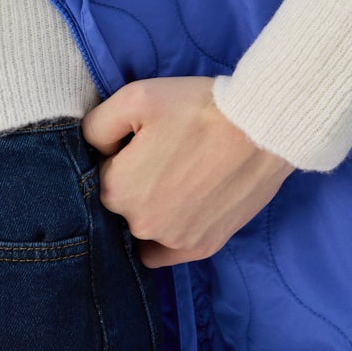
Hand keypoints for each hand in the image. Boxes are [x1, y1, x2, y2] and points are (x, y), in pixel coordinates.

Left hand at [80, 76, 294, 267]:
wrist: (260, 127)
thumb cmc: (195, 108)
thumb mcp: (133, 98)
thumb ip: (96, 126)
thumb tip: (91, 150)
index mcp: (116, 189)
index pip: (99, 174)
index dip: (117, 155)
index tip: (140, 141)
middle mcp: (139, 224)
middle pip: (121, 203)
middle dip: (134, 182)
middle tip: (164, 155)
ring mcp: (173, 240)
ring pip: (143, 227)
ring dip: (151, 209)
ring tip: (178, 178)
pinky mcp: (203, 247)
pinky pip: (165, 252)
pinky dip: (167, 236)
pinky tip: (180, 209)